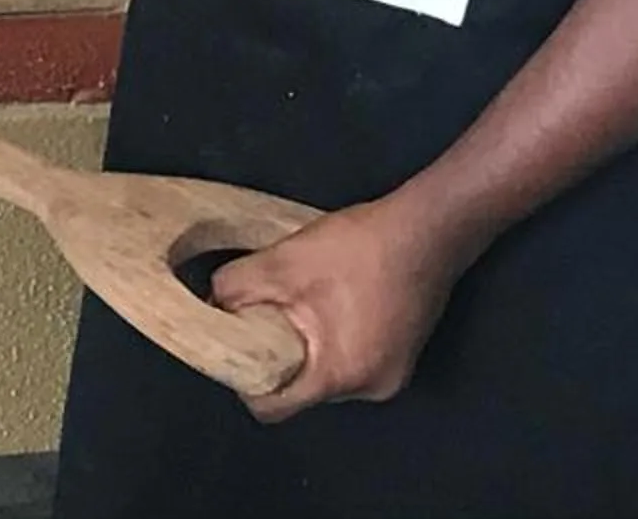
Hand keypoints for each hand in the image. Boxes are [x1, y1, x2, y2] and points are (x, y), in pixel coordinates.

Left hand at [208, 193, 476, 423]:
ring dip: (307, 343)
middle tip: (263, 316)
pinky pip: (351, 358)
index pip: (276, 409)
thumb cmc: (357, 248)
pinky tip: (329, 300)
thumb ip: (234, 289)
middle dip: (278, 355)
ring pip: (326, 372)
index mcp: (341, 376)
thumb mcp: (280, 262)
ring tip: (299, 302)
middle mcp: (371, 389)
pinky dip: (331, 337)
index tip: (231, 351)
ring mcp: (392, 375)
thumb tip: (211, 306)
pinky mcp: (402, 356)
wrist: (427, 228)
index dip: (244, 384)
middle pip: (302, 389)